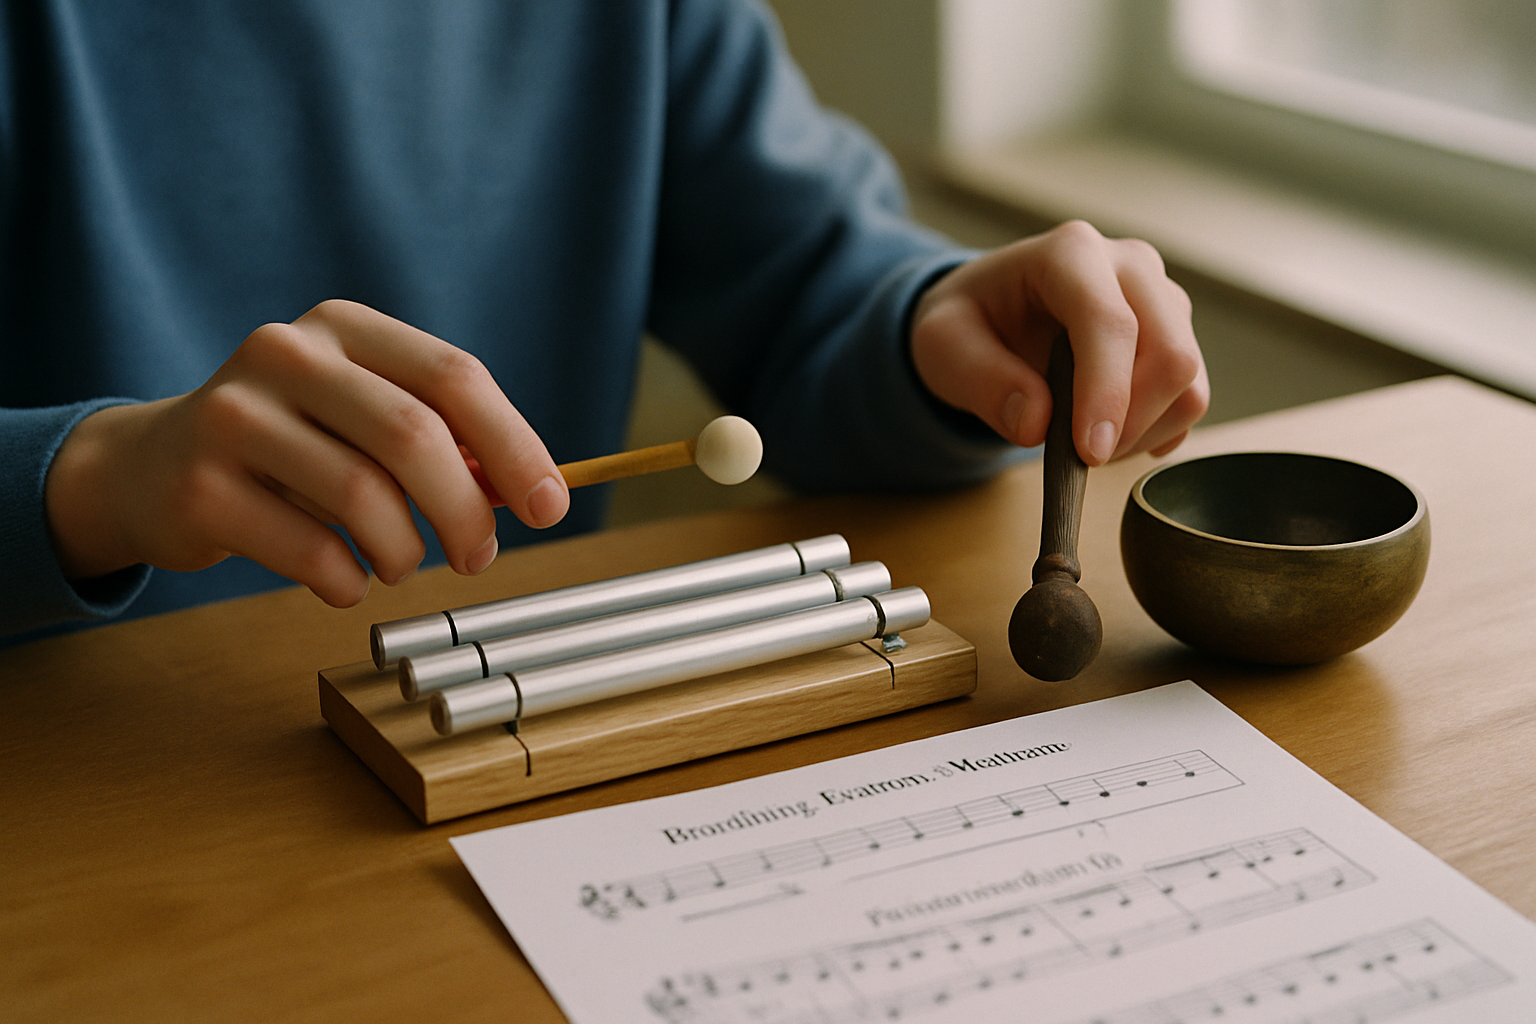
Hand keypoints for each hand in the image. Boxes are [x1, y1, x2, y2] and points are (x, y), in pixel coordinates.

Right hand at [45, 300, 568, 606]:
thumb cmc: (291, 445)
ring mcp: (234, 416)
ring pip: (363, 497)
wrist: (152, 468)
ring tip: (400, 563)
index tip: (549, 506)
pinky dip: (348, 581)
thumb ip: (446, 443)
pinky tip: (345, 579)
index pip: (455, 377)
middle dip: (466, 511)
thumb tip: (530, 491)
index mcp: (344, 325)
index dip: (515, 446)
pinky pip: (311, 551)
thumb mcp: (365, 419)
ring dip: (405, 553)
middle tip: (478, 555)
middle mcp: (286, 354)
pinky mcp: (201, 487)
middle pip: (414, 436)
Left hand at [910, 220, 1208, 464]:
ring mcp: (1161, 300)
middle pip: (1172, 354)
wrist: (990, 312)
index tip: (1089, 453)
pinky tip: (1110, 434)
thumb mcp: (942, 346)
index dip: (1107, 394)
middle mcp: (1130, 266)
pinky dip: (1156, 431)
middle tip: (1079, 456)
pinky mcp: (1177, 337)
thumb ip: (982, 381)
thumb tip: (1036, 424)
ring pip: (1188, 382)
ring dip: (1142, 431)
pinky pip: (1190, 399)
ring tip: (1085, 443)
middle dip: (1130, 421)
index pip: (1110, 324)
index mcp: (1070, 254)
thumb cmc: (969, 322)